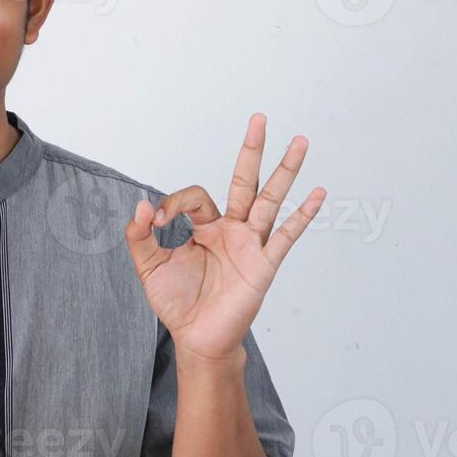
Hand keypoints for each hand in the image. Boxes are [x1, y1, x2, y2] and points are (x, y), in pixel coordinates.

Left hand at [124, 113, 324, 361]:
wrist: (196, 338)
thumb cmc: (177, 302)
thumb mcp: (148, 266)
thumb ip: (139, 236)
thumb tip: (140, 205)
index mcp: (206, 227)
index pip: (195, 196)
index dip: (172, 203)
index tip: (155, 220)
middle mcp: (232, 230)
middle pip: (245, 181)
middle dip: (251, 150)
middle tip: (259, 118)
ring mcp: (251, 244)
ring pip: (270, 200)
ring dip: (285, 171)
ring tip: (300, 141)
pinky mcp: (263, 265)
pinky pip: (285, 236)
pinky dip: (302, 216)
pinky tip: (318, 193)